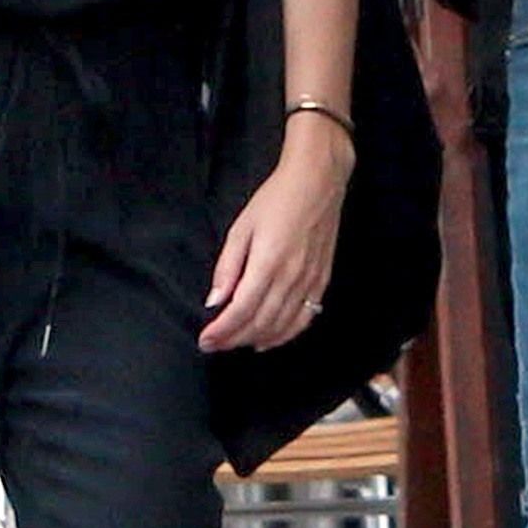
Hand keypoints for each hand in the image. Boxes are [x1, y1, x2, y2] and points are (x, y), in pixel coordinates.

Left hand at [199, 118, 351, 353]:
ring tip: (236, 343)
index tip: (205, 340)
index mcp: (267, 263)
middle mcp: (291, 278)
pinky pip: (305, 318)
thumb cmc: (276, 200)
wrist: (318, 182)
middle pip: (259, 323)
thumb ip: (227, 267)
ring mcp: (310, 281)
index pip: (241, 311)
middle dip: (233, 339)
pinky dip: (286, 335)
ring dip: (257, 340)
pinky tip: (270, 339)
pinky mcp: (322, 280)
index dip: (221, 331)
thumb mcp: (242, 227)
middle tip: (214, 345)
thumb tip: (214, 301)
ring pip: (282, 326)